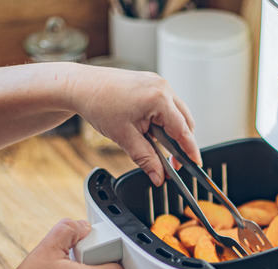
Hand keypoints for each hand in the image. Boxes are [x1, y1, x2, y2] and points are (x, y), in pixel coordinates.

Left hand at [68, 64, 200, 185]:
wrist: (80, 86)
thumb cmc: (98, 104)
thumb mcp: (124, 137)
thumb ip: (146, 159)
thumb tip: (159, 176)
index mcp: (159, 98)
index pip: (183, 130)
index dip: (190, 150)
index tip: (196, 164)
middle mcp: (162, 87)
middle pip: (185, 120)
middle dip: (182, 142)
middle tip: (174, 162)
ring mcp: (157, 82)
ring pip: (177, 112)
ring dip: (173, 130)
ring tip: (160, 146)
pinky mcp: (150, 82)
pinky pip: (166, 104)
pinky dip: (164, 119)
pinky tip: (152, 130)